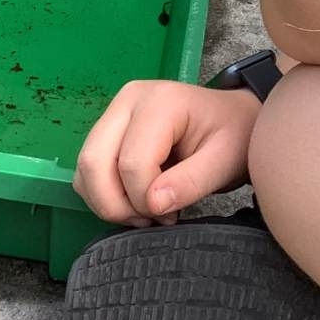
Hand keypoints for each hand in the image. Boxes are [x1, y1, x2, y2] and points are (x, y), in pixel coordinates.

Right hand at [73, 80, 258, 224]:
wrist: (234, 120)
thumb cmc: (234, 136)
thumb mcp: (225, 162)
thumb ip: (191, 183)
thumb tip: (153, 204)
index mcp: (161, 101)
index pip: (132, 162)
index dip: (145, 199)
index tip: (172, 214)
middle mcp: (129, 100)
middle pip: (94, 162)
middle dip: (116, 204)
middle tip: (150, 219)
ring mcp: (115, 112)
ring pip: (85, 169)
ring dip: (108, 202)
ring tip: (146, 212)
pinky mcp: (108, 129)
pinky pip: (89, 171)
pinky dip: (104, 195)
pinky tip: (136, 201)